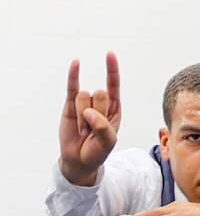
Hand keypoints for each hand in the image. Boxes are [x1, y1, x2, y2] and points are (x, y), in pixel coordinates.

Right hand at [59, 54, 121, 184]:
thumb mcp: (108, 142)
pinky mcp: (69, 105)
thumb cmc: (97, 151)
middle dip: (96, 114)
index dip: (112, 71)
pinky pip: (72, 87)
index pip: (114, 86)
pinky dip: (73, 75)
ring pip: (84, 97)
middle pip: (99, 94)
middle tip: (92, 130)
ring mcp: (84, 103)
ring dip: (82, 118)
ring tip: (83, 130)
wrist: (79, 160)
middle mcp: (100, 103)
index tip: (110, 54)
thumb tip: (88, 112)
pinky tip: (76, 63)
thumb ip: (103, 127)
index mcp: (114, 110)